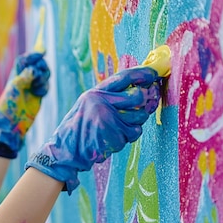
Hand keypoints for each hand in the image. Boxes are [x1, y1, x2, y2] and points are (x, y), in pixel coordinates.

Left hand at [0, 52, 49, 157]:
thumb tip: (34, 69)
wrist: (11, 122)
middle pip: (39, 64)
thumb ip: (25, 76)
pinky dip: (44, 88)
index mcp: (17, 72)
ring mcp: (32, 85)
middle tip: (38, 75)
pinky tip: (39, 94)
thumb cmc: (9, 104)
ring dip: (44, 79)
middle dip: (41, 68)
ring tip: (36, 88)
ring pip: (45, 74)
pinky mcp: (38, 94)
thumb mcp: (16, 88)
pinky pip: (46, 85)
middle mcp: (25, 77)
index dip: (34, 54)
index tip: (42, 51)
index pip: (26, 59)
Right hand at [25, 66, 160, 192]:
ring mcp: (108, 119)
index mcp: (95, 92)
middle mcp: (101, 102)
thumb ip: (109, 97)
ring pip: (139, 117)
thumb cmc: (82, 127)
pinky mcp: (114, 135)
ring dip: (135, 123)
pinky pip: (134, 133)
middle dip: (144, 103)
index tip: (154, 73)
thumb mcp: (90, 104)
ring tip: (120, 127)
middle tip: (143, 108)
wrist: (69, 149)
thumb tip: (140, 91)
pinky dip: (129, 136)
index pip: (123, 77)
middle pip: (136, 97)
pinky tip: (115, 137)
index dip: (141, 74)